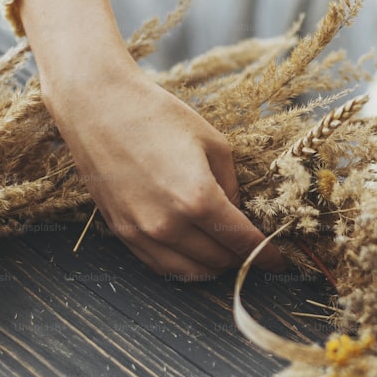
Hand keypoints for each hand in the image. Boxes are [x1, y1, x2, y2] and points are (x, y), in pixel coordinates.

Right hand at [18, 0, 283, 276]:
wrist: (96, 104)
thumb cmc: (157, 115)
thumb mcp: (213, 143)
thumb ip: (232, 186)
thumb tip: (237, 215)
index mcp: (198, 198)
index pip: (242, 242)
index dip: (266, 256)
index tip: (280, 262)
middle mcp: (169, 223)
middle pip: (219, 261)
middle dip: (242, 259)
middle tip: (254, 251)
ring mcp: (142, 232)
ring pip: (190, 272)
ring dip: (214, 267)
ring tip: (226, 254)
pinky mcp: (122, 232)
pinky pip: (160, 265)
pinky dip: (184, 266)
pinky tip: (196, 254)